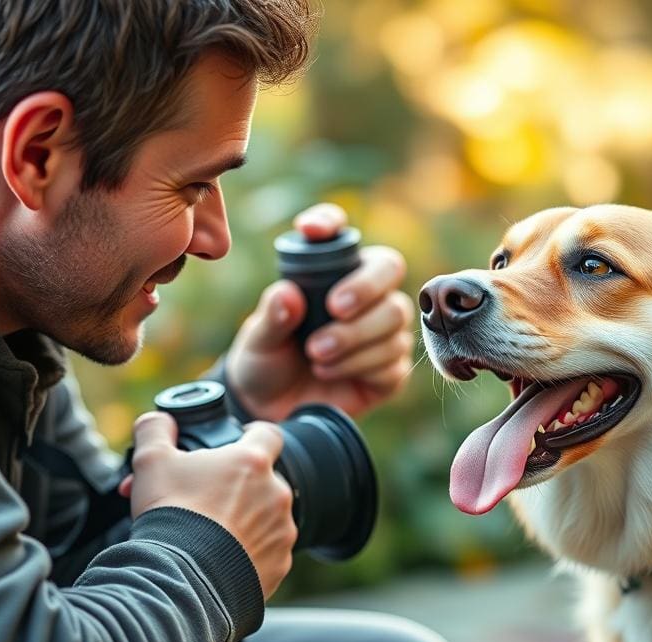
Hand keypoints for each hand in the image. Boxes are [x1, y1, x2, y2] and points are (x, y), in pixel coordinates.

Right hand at [118, 411, 296, 598]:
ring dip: (245, 520)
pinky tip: (220, 558)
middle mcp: (277, 493)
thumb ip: (157, 430)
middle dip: (237, 486)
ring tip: (208, 532)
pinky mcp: (280, 564)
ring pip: (267, 516)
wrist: (181, 578)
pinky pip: (268, 551)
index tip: (238, 442)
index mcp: (253, 462)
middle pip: (263, 480)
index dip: (252, 434)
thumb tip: (158, 420)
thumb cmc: (170, 514)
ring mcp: (282, 530)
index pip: (268, 433)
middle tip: (204, 499)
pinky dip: (249, 553)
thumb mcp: (151, 461)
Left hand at [224, 203, 414, 421]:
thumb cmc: (266, 362)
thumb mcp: (258, 339)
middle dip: (365, 287)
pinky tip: (331, 372)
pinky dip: (361, 366)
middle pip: (389, 270)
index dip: (330, 222)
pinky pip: (393, 360)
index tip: (308, 230)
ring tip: (316, 356)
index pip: (339, 233)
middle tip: (335, 309)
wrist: (271, 409)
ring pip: (394, 319)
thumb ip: (272, 317)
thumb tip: (287, 294)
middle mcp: (363, 295)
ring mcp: (382, 332)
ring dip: (355, 338)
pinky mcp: (390, 369)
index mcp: (329, 273)